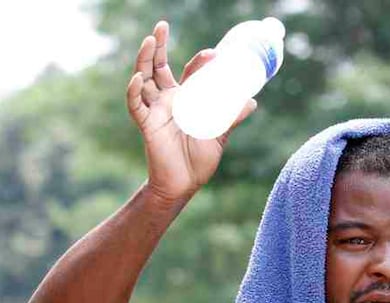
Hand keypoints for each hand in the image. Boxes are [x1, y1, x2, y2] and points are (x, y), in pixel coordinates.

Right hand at [126, 21, 255, 202]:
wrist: (184, 185)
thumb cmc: (198, 160)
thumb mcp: (219, 135)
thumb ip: (232, 117)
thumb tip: (252, 101)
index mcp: (185, 100)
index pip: (188, 72)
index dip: (198, 61)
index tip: (213, 53)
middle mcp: (167, 101)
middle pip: (158, 67)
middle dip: (157, 46)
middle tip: (161, 26)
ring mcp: (155, 111)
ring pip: (143, 79)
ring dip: (144, 60)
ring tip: (148, 40)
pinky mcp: (147, 125)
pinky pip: (136, 106)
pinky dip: (134, 91)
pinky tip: (138, 79)